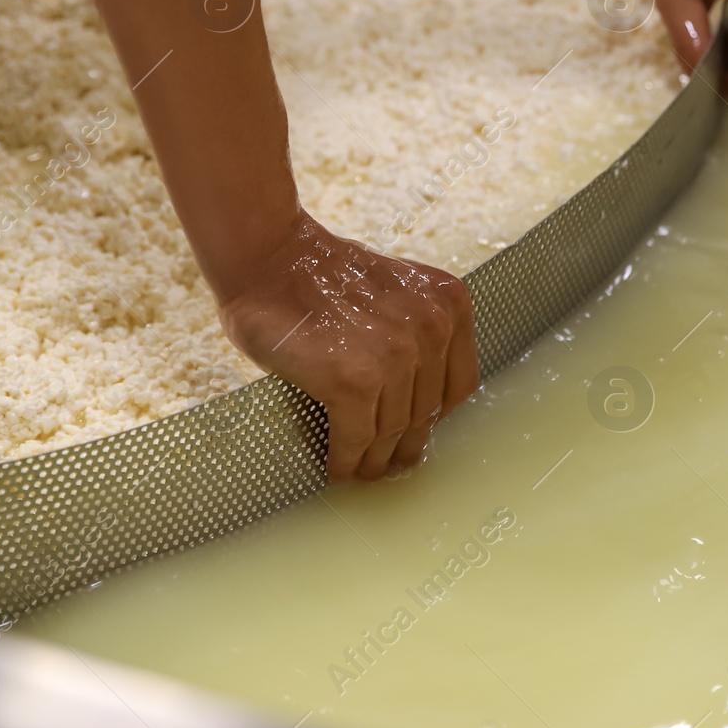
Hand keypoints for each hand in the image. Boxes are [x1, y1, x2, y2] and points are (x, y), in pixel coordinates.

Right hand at [216, 211, 479, 481]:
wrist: (268, 257)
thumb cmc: (318, 275)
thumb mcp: (396, 292)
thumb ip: (416, 332)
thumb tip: (413, 401)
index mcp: (450, 303)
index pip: (459, 385)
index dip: (434, 416)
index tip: (415, 431)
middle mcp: (432, 328)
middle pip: (426, 414)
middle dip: (404, 445)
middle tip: (387, 463)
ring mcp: (396, 356)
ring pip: (392, 432)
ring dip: (373, 460)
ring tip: (359, 470)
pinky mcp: (355, 382)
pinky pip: (357, 439)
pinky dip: (346, 460)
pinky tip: (337, 467)